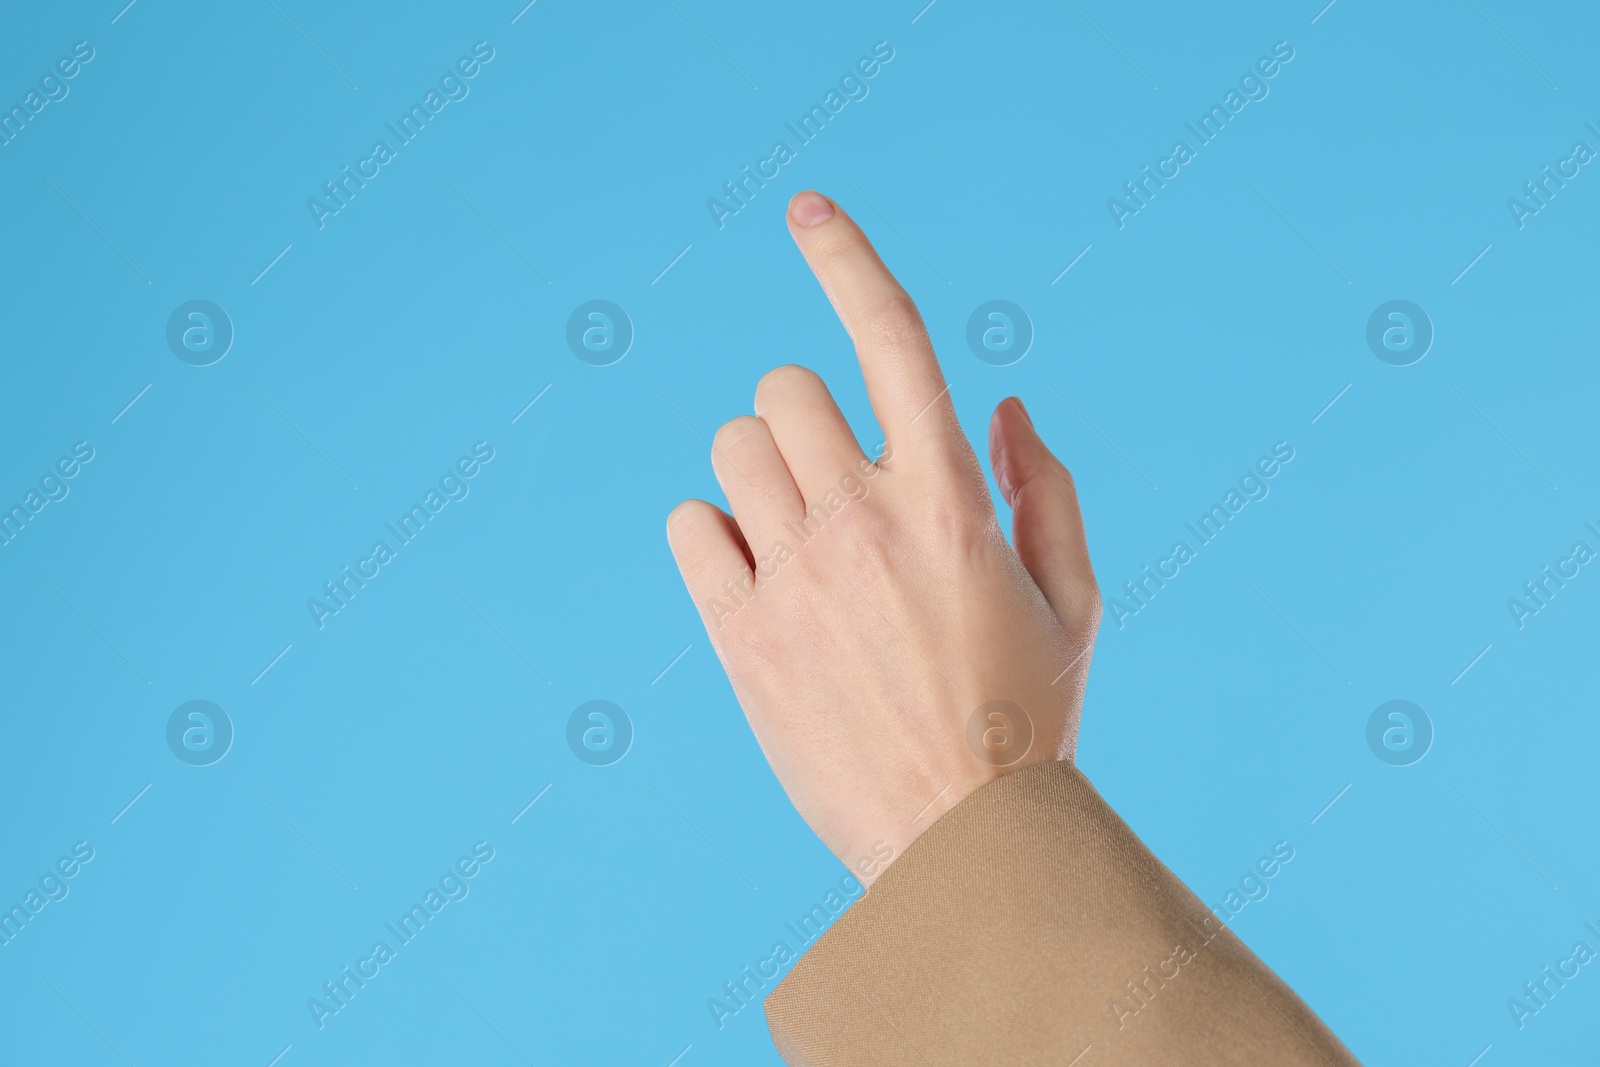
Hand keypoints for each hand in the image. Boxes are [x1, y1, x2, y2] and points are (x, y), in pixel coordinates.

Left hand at [667, 191, 1099, 884]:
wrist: (963, 848)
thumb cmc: (1028, 721)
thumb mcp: (1074, 603)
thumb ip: (1049, 488)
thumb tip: (1005, 405)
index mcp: (952, 502)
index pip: (893, 340)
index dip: (846, 258)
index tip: (806, 210)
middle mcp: (865, 522)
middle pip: (785, 387)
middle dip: (805, 414)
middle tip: (831, 479)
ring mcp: (796, 579)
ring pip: (731, 447)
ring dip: (759, 468)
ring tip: (796, 534)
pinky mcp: (741, 637)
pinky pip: (688, 527)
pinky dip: (712, 532)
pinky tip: (755, 575)